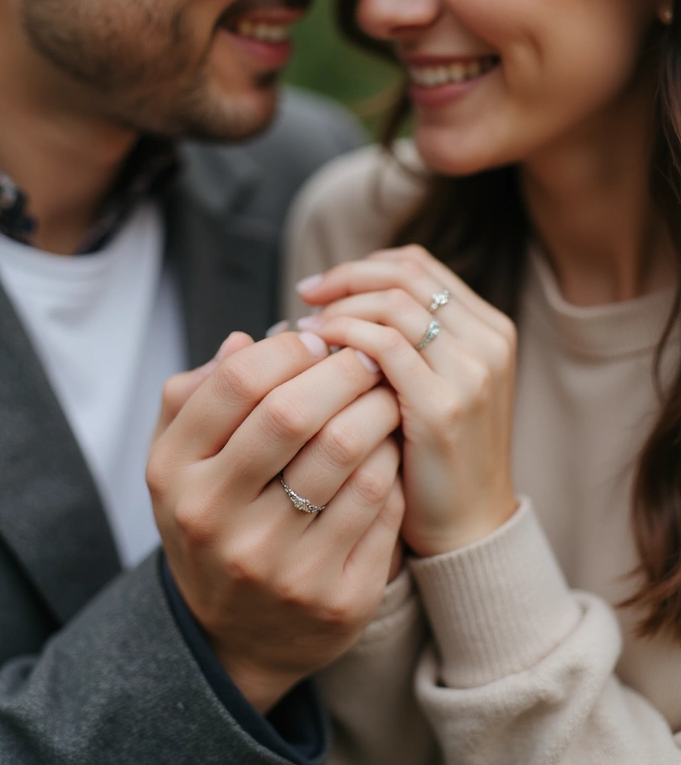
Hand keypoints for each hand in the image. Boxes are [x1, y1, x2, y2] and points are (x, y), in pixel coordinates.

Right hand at [147, 331, 403, 712]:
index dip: (288, 349)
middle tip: (367, 358)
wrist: (235, 637)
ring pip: (349, 455)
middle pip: (294, 414)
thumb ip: (199, 394)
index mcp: (176, 474)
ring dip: (378, 409)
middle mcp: (218, 521)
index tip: (316, 341)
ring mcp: (278, 565)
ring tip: (386, 394)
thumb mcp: (180, 460)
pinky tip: (390, 448)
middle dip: (343, 370)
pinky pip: (382, 503)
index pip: (237, 383)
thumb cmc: (213, 521)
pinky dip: (393, 461)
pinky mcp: (335, 596)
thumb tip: (245, 340)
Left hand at [296, 244, 517, 557]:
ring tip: (306, 330)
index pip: (417, 265)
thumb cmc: (434, 455)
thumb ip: (404, 340)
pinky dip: (343, 338)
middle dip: (346, 279)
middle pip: (405, 274)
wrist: (468, 528)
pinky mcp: (443, 406)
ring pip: (392, 303)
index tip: (321, 287)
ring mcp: (471, 372)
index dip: (362, 267)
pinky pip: (382, 346)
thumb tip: (333, 299)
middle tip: (305, 296)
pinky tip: (318, 355)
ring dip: (340, 308)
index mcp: (488, 328)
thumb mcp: (432, 384)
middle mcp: (488, 341)